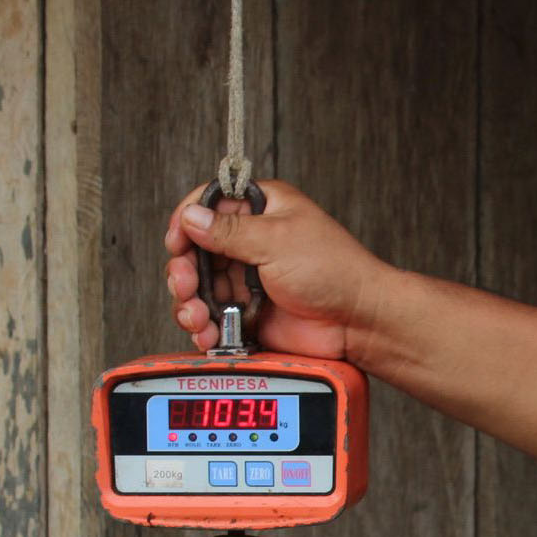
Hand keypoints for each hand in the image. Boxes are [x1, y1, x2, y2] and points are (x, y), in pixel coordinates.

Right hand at [165, 180, 393, 361]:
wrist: (358, 322)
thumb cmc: (334, 272)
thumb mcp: (277, 240)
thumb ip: (230, 231)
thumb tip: (192, 217)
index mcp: (263, 209)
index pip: (209, 204)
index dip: (187, 221)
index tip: (177, 242)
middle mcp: (252, 242)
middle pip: (196, 250)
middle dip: (184, 270)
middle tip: (186, 285)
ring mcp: (248, 279)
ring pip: (199, 287)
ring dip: (189, 302)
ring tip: (197, 316)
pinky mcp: (248, 312)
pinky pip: (213, 316)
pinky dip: (204, 326)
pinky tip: (205, 332)